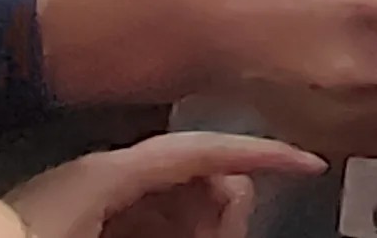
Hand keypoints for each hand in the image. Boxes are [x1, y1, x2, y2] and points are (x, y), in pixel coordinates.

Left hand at [3, 132, 323, 237]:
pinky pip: (137, 213)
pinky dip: (168, 225)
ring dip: (198, 217)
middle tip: (241, 227)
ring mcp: (82, 193)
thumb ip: (190, 214)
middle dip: (224, 197)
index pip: (201, 147)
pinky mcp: (70, 215)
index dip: (261, 151)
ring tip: (214, 233)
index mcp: (107, 167)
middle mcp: (96, 170)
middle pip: (187, 172)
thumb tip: (239, 198)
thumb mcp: (115, 208)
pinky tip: (178, 237)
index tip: (305, 160)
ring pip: (165, 197)